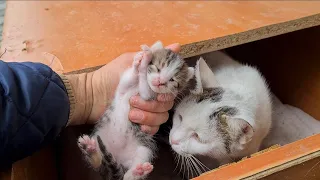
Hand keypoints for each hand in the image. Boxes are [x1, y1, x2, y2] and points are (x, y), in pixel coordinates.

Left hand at [66, 43, 180, 134]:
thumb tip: (177, 46)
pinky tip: (139, 125)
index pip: (171, 88)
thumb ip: (151, 56)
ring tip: (130, 113)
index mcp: (152, 83)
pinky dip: (149, 127)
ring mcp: (148, 112)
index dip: (168, 91)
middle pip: (167, 104)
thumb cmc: (110, 77)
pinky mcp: (141, 124)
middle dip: (152, 105)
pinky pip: (154, 129)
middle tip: (133, 100)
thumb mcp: (129, 62)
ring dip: (148, 116)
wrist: (92, 96)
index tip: (158, 92)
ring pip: (162, 117)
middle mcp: (153, 97)